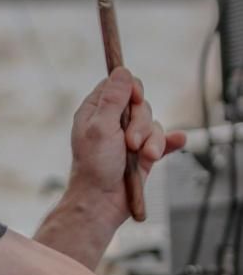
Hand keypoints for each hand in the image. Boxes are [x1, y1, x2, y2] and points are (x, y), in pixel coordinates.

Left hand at [68, 67, 185, 221]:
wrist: (101, 203)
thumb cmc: (94, 168)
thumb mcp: (100, 127)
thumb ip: (113, 99)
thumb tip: (122, 70)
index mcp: (96, 112)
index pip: (119, 86)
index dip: (130, 90)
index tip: (134, 100)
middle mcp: (113, 122)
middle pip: (141, 104)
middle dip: (141, 124)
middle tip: (130, 143)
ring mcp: (129, 138)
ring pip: (153, 124)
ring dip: (152, 141)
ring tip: (143, 157)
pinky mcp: (143, 153)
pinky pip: (163, 140)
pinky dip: (169, 142)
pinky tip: (179, 140)